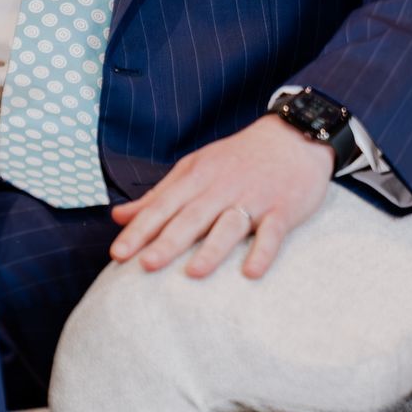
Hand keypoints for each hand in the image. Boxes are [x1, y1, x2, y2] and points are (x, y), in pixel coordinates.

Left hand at [107, 115, 336, 280]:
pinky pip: (272, 233)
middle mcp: (221, 188)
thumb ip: (158, 195)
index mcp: (196, 177)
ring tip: (193, 273)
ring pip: (229, 225)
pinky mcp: (282, 209)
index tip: (118, 253)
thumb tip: (118, 216)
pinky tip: (251, 272)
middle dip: (168, 242)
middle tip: (146, 265)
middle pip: (191, 217)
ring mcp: (253, 198)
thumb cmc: (237, 159)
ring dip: (212, 249)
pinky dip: (263, 251)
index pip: (162, 206)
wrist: (293, 138)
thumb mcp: (194, 169)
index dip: (139, 230)